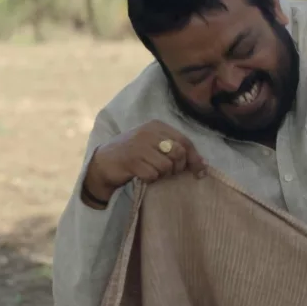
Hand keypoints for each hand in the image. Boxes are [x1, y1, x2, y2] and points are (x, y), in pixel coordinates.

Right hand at [82, 120, 205, 204]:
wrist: (104, 162)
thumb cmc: (135, 154)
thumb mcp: (154, 145)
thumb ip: (175, 149)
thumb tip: (203, 164)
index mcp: (157, 126)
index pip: (185, 141)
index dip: (195, 158)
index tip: (200, 173)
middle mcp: (148, 132)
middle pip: (178, 153)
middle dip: (178, 168)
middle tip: (168, 173)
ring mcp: (139, 145)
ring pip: (166, 166)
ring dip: (162, 175)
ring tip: (152, 172)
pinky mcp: (131, 160)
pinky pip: (152, 175)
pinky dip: (150, 179)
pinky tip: (142, 175)